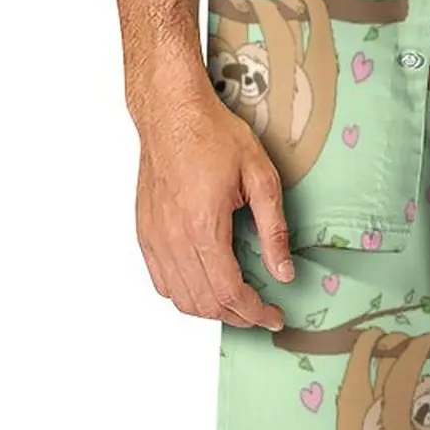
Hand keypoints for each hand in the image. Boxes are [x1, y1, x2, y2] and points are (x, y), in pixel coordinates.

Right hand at [133, 76, 292, 328]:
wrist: (172, 113)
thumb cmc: (214, 135)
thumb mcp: (261, 176)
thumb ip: (274, 229)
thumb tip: (284, 271)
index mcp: (204, 226)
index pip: (229, 292)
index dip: (255, 313)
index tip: (274, 316)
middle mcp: (173, 238)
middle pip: (204, 302)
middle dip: (237, 317)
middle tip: (261, 312)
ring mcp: (155, 237)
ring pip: (180, 298)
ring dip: (210, 310)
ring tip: (237, 303)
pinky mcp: (145, 232)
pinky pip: (161, 281)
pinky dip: (184, 294)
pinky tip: (205, 285)